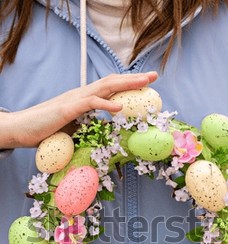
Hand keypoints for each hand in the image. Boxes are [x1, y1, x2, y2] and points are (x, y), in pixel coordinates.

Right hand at [0, 71, 157, 148]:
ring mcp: (74, 100)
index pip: (111, 87)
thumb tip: (108, 132)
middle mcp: (81, 95)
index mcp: (84, 99)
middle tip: (154, 76)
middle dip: (134, 78)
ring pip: (104, 86)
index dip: (129, 84)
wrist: (21, 129)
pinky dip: (106, 103)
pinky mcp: (67, 109)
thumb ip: (92, 127)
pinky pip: (89, 103)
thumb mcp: (75, 129)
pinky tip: (119, 106)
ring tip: (144, 83)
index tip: (147, 83)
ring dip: (126, 84)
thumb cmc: (47, 131)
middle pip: (112, 81)